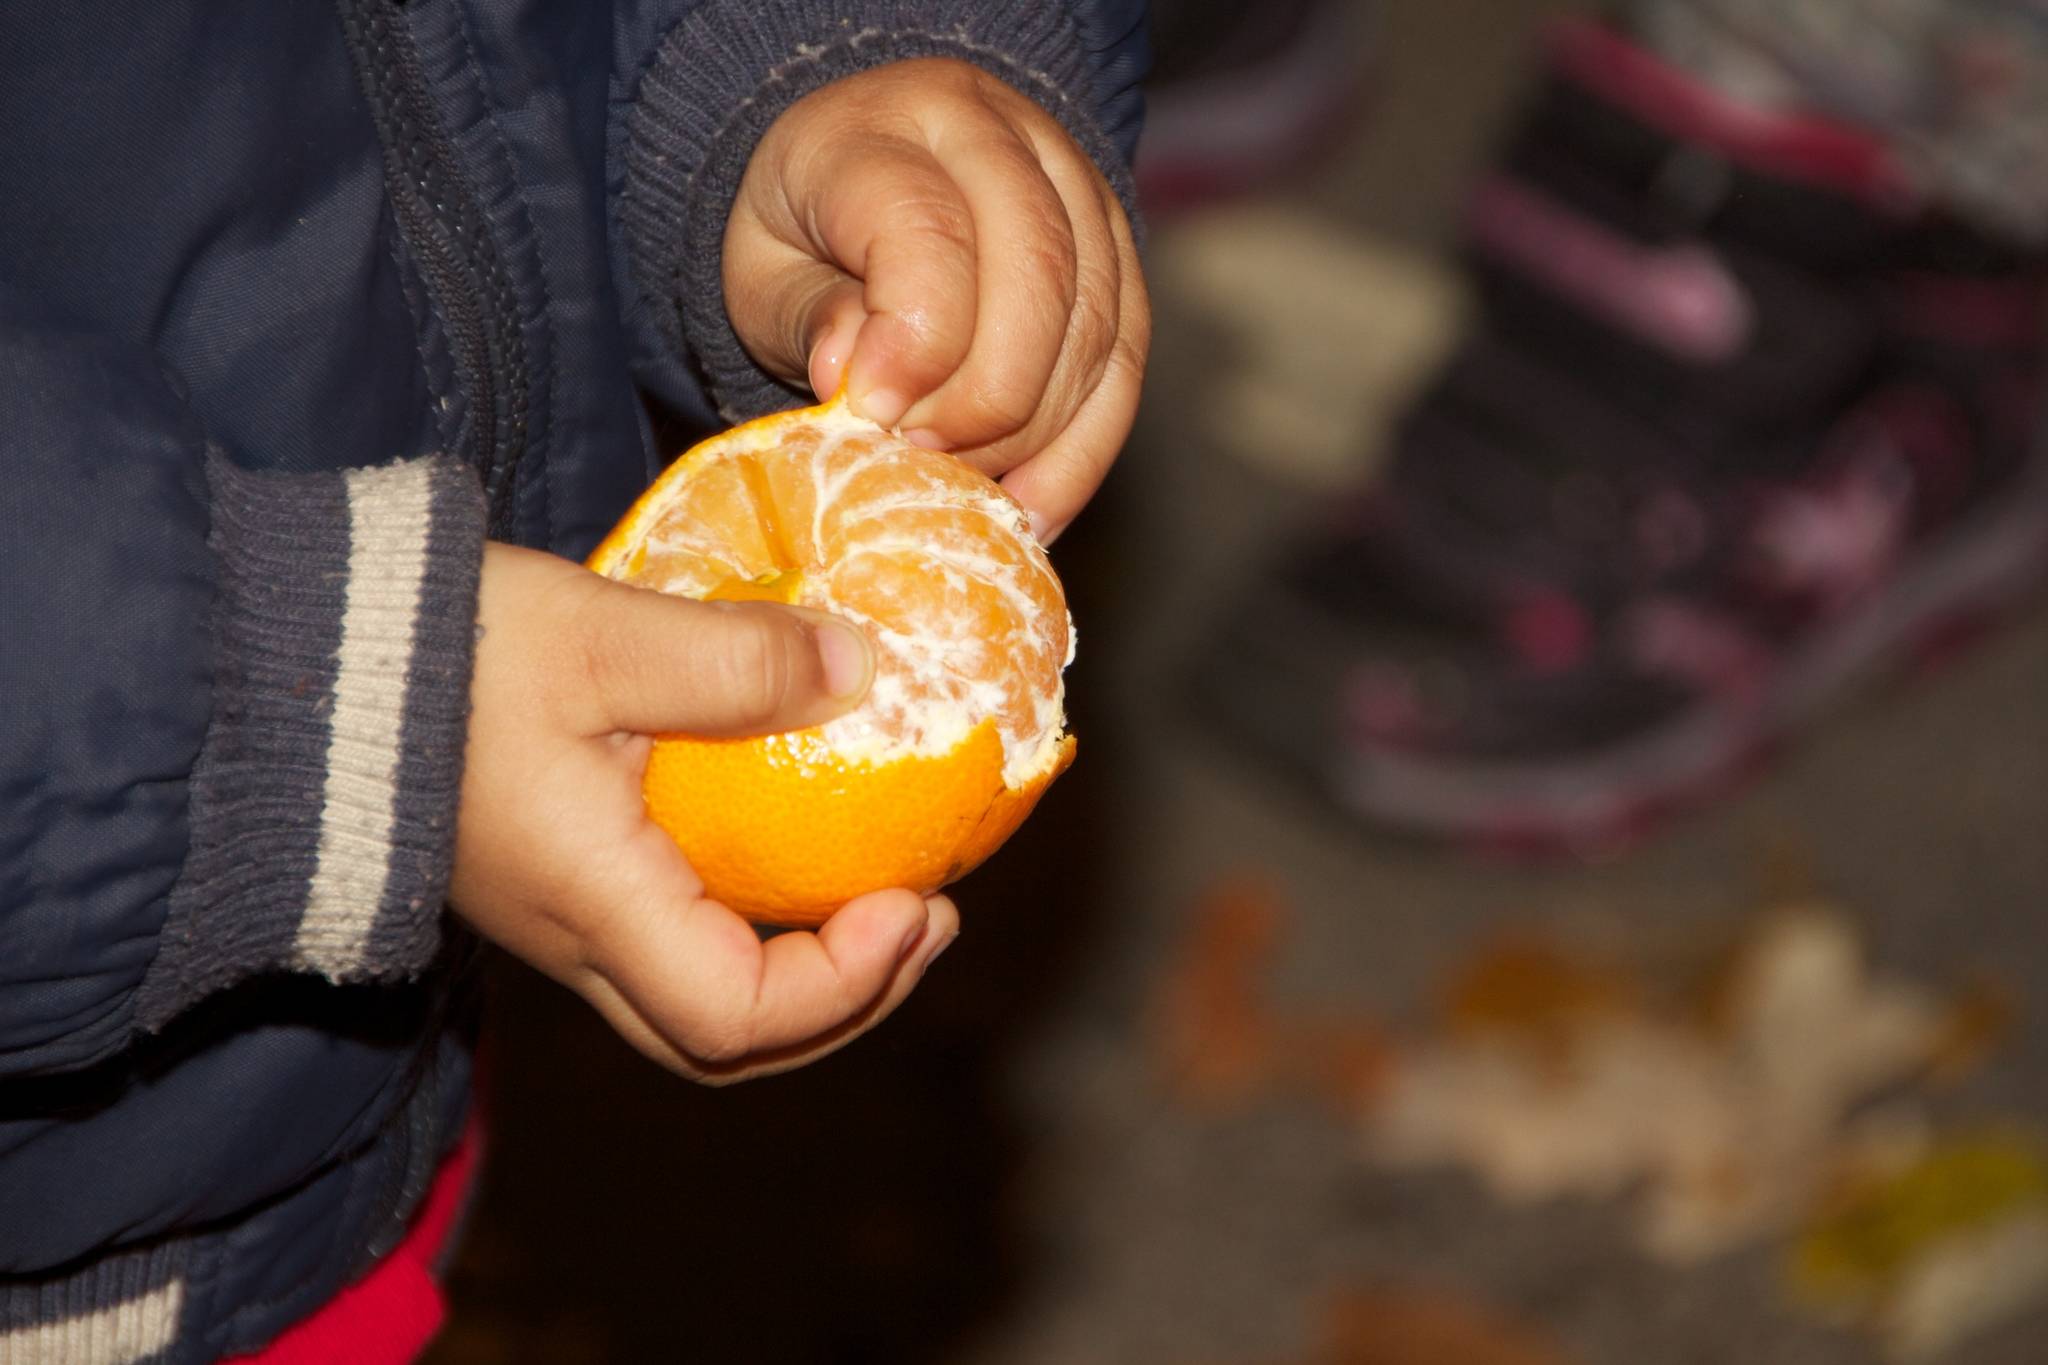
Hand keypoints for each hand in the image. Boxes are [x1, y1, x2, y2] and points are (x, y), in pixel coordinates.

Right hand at [449, 543, 959, 1082]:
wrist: (298, 660)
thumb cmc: (436, 653)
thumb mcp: (600, 636)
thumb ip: (737, 659)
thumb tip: (864, 668)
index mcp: (595, 903)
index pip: (739, 1017)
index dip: (846, 984)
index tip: (912, 902)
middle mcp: (578, 939)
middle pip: (729, 1042)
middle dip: (849, 1000)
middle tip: (926, 918)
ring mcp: (561, 919)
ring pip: (700, 1003)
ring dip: (808, 972)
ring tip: (884, 894)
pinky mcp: (555, 880)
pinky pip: (671, 943)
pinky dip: (754, 924)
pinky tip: (792, 846)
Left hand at [723, 56, 1149, 542]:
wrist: (875, 179)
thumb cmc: (809, 235)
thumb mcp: (768, 271)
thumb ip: (810, 317)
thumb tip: (852, 380)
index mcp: (888, 125)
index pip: (927, 227)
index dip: (912, 340)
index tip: (874, 415)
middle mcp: (1001, 135)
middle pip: (1036, 274)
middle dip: (982, 399)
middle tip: (919, 458)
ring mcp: (1078, 187)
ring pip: (1095, 326)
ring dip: (1030, 433)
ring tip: (962, 486)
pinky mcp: (1119, 253)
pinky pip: (1127, 365)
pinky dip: (1081, 454)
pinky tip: (1030, 510)